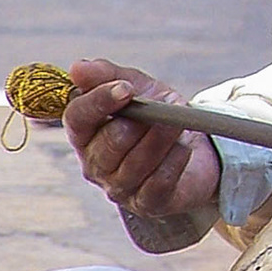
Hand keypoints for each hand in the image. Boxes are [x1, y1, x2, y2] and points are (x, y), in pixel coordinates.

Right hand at [63, 59, 219, 218]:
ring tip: (180, 121)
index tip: (126, 89)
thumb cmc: (155, 115)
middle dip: (142, 120)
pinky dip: (174, 160)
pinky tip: (184, 146)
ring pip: (137, 162)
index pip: (76, 118)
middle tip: (166, 104)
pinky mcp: (148, 203)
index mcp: (86, 133)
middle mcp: (96, 164)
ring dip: (163, 137)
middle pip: (110, 142)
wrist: (195, 145)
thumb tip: (78, 67)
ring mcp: (120, 187)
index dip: (99, 102)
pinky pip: (158, 182)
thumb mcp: (135, 86)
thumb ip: (107, 75)